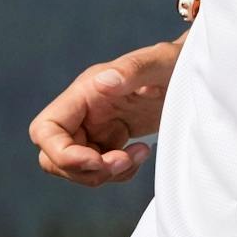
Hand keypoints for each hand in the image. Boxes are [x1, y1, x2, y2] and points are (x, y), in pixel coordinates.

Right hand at [28, 39, 178, 185]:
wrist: (191, 73)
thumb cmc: (175, 63)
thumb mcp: (161, 62)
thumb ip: (132, 69)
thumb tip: (104, 82)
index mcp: (84, 92)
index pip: (45, 131)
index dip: (62, 154)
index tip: (98, 161)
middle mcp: (82, 112)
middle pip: (54, 157)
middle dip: (86, 170)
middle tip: (123, 162)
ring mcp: (94, 128)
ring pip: (75, 168)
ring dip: (105, 174)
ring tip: (139, 155)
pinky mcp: (109, 141)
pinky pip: (99, 170)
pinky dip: (118, 173)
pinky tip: (141, 153)